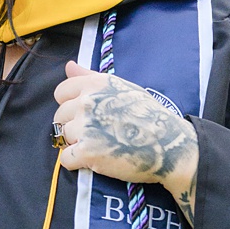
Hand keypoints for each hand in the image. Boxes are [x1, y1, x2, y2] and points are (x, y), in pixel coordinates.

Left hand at [54, 62, 198, 222]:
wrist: (169, 145)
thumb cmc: (149, 115)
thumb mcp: (122, 87)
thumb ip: (90, 77)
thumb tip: (68, 66)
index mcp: (94, 85)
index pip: (61, 93)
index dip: (70, 105)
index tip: (85, 114)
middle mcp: (86, 103)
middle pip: (60, 116)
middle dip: (73, 126)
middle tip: (95, 134)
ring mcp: (85, 127)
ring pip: (63, 137)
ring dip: (76, 143)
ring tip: (99, 146)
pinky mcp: (87, 152)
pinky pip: (66, 158)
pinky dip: (76, 162)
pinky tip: (93, 160)